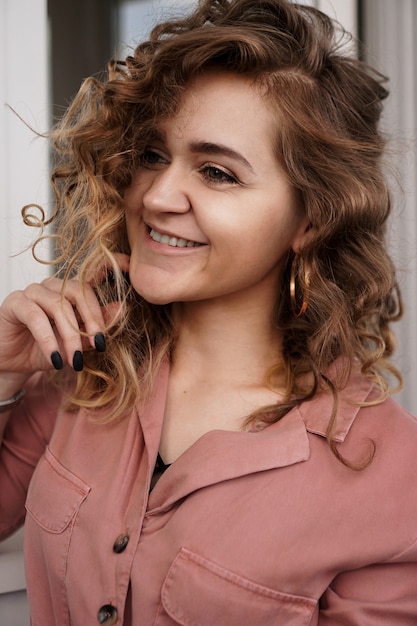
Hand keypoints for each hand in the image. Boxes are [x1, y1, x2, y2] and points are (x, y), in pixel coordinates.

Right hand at [0, 255, 129, 383]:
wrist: (11, 365)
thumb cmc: (43, 351)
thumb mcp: (76, 344)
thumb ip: (96, 327)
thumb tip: (121, 308)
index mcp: (69, 292)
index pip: (91, 276)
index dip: (110, 266)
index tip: (127, 264)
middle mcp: (52, 286)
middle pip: (79, 291)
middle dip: (92, 319)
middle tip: (99, 345)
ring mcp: (32, 291)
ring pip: (59, 305)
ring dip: (71, 335)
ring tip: (76, 361)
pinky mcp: (15, 303)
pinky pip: (37, 317)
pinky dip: (49, 340)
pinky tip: (56, 360)